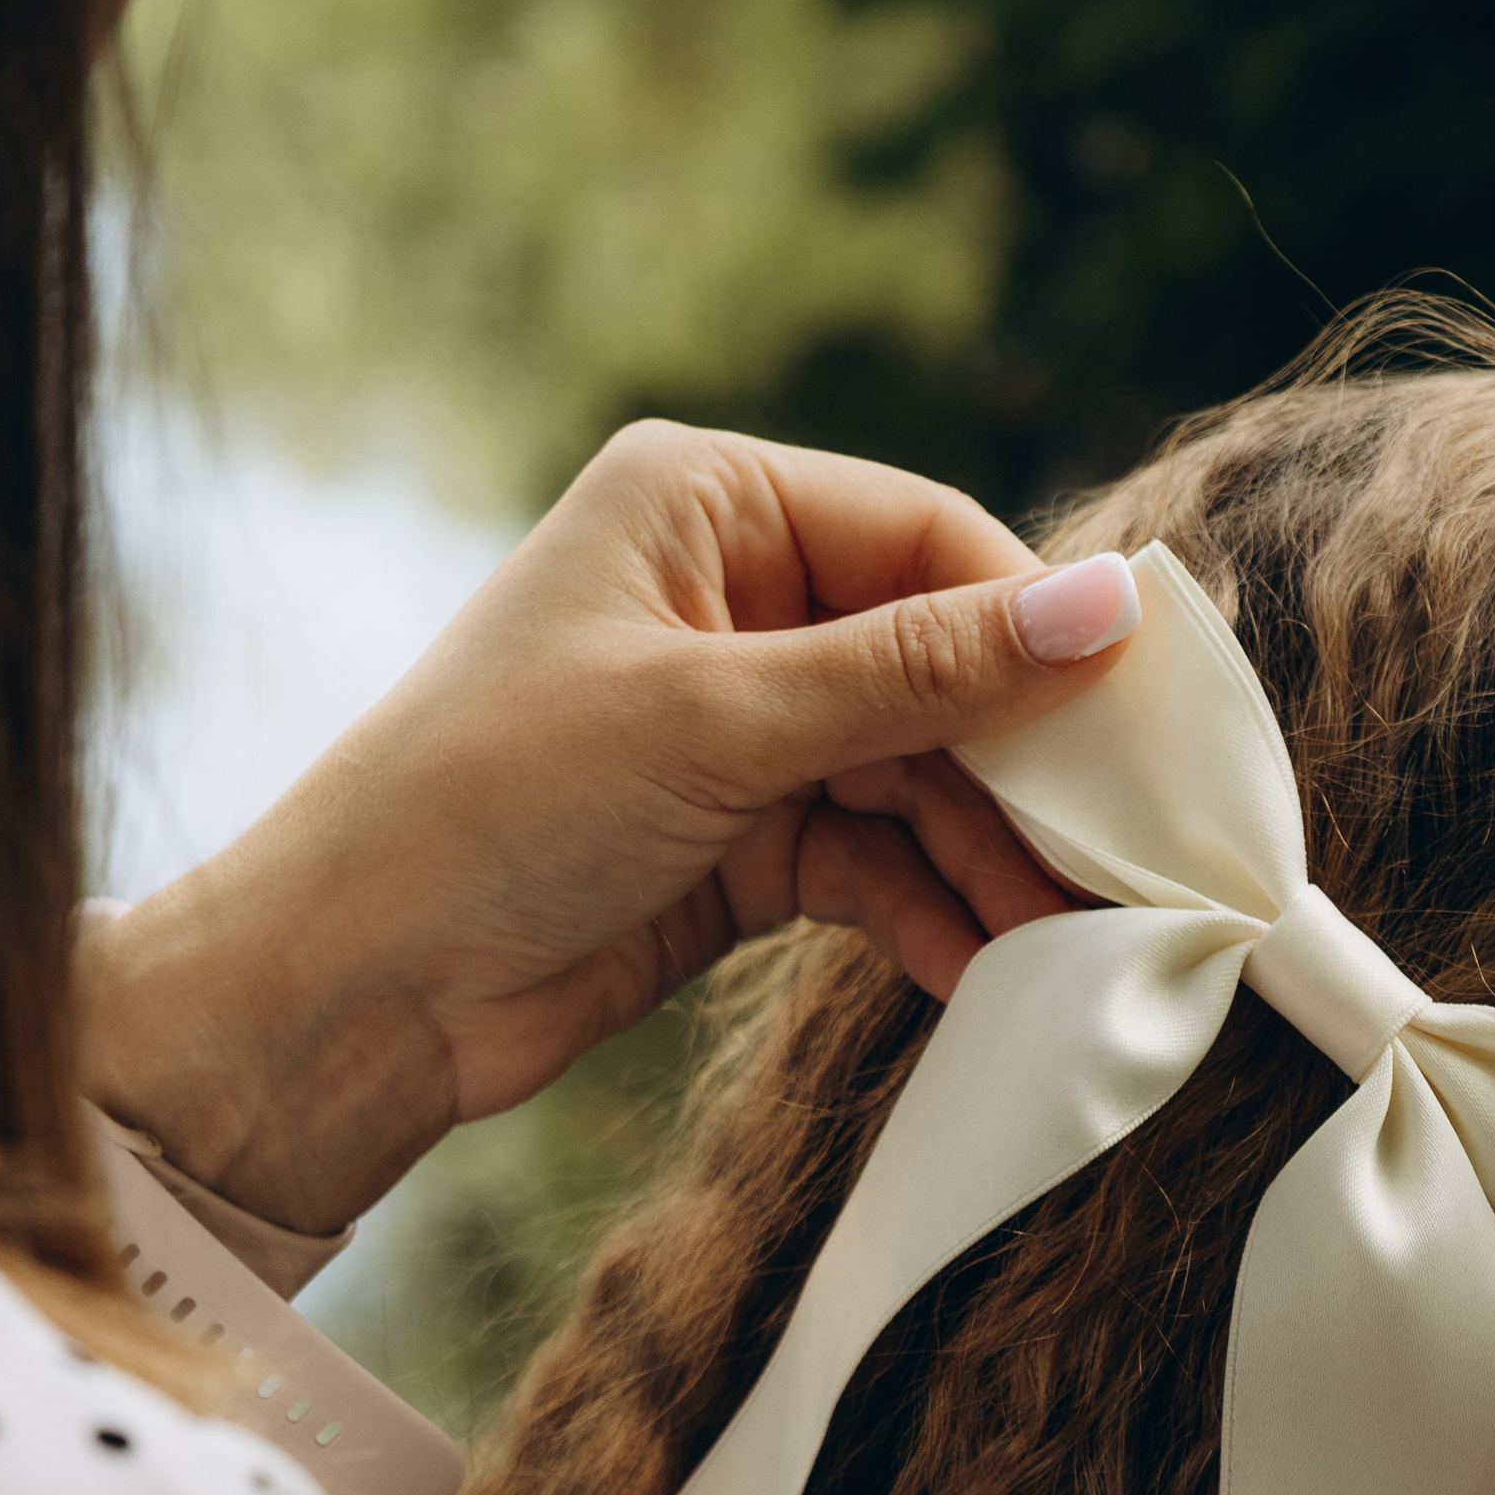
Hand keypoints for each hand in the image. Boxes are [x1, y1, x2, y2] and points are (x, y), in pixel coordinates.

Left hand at [76, 424, 1136, 1235]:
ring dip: (992, 856)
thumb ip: (920, 675)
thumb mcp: (719, 723)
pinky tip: (986, 967)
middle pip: (940, 663)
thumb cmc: (491, 804)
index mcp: (706, 502)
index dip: (1042, 627)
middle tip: (1136, 848)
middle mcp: (728, 593)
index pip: (929, 538)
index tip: (1146, 718)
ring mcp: (735, 722)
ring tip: (1077, 933)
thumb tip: (1109, 611)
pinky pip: (872, 858)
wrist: (348, 993)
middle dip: (1028, 765)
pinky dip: (928, 909)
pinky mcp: (735, 838)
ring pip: (917, 774)